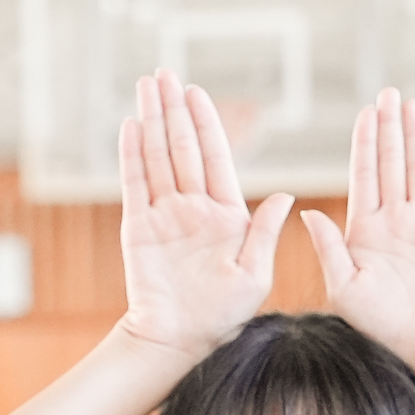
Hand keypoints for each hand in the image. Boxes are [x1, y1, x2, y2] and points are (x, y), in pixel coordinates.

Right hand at [117, 70, 293, 362]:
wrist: (182, 340)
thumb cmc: (225, 315)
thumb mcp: (255, 274)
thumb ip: (264, 233)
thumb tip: (285, 197)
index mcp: (226, 215)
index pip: (215, 158)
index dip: (205, 123)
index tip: (197, 93)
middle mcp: (193, 209)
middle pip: (182, 148)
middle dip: (173, 110)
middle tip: (164, 74)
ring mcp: (164, 216)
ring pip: (157, 158)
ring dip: (151, 121)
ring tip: (146, 87)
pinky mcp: (138, 228)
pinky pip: (134, 184)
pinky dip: (131, 155)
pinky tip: (130, 127)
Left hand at [304, 88, 414, 369]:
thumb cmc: (380, 324)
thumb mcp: (344, 287)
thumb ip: (329, 248)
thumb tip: (307, 213)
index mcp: (365, 230)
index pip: (363, 175)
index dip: (364, 143)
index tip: (364, 113)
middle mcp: (394, 220)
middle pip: (391, 163)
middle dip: (388, 128)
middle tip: (387, 93)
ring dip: (413, 136)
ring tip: (410, 104)